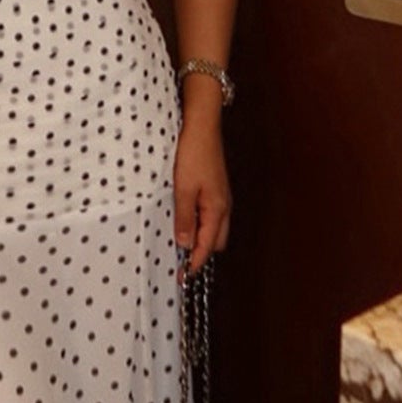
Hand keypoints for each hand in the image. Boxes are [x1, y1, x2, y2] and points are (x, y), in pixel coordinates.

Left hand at [174, 113, 231, 275]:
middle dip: (200, 254)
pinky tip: (185, 223)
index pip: (207, 246)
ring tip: (180, 246)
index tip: (181, 277)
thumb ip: (183, 218)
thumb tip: (184, 244)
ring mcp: (221, 198)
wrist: (201, 126)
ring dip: (200, 239)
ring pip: (214, 229)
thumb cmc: (193, 154)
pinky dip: (200, 226)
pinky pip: (210, 216)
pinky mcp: (215, 190)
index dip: (194, 263)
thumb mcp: (182, 189)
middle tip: (178, 263)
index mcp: (217, 209)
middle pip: (215, 242)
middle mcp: (223, 206)